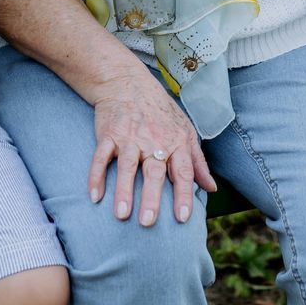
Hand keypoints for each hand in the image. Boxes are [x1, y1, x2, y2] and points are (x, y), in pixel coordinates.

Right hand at [89, 70, 215, 227]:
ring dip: (123, 190)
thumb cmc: (160, 112)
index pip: (182, 172)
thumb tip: (211, 187)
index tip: (183, 218)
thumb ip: (197, 161)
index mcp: (175, 142)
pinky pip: (101, 157)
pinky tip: (94, 196)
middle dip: (151, 197)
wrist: (127, 82)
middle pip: (153, 171)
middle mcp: (153, 140)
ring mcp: (129, 137)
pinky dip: (96, 176)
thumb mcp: (185, 131)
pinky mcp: (108, 134)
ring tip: (121, 215)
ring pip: (126, 166)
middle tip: (148, 222)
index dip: (183, 194)